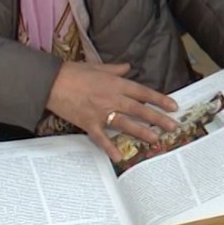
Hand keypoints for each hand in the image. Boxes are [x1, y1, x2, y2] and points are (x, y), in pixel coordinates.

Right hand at [45, 62, 177, 161]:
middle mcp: (112, 98)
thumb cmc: (72, 72)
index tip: (173, 106)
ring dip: (142, 132)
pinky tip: (119, 157)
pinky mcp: (89, 123)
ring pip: (126, 124)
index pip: (142, 92)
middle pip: (139, 110)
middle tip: (173, 127)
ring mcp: (101, 112)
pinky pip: (102, 138)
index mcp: (115, 84)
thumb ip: (114, 69)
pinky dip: (110, 148)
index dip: (159, 99)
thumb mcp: (96, 67)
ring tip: (156, 140)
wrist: (50, 82)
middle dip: (158, 119)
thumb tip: (127, 67)